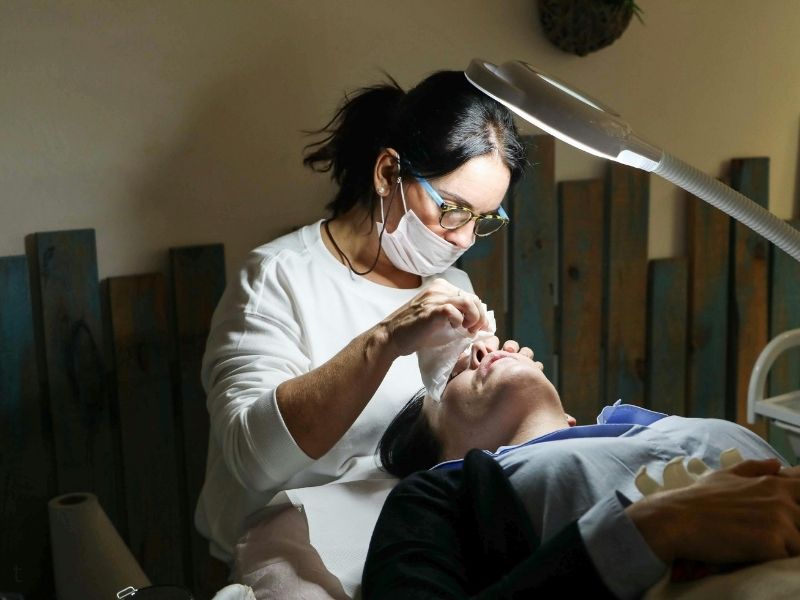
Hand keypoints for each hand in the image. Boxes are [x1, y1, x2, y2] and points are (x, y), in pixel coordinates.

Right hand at [380, 278, 489, 356]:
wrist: (392, 336)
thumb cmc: (416, 330)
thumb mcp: (438, 316)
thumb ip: (455, 313)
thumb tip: (479, 322)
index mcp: (441, 287)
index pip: (470, 296)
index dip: (479, 312)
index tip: (479, 327)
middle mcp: (439, 288)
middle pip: (473, 298)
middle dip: (480, 317)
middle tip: (475, 331)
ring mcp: (434, 298)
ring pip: (468, 302)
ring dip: (474, 319)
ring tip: (467, 330)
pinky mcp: (431, 310)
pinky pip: (454, 311)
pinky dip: (459, 322)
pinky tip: (453, 329)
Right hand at [626, 458, 799, 564]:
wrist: (676, 519)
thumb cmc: (696, 498)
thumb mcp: (724, 476)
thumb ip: (753, 469)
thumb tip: (776, 463)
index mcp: (773, 484)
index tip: (789, 515)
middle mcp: (781, 500)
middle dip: (795, 530)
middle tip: (769, 534)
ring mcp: (779, 521)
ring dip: (787, 547)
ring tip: (760, 547)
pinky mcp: (772, 544)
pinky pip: (788, 558)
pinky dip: (776, 560)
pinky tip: (755, 555)